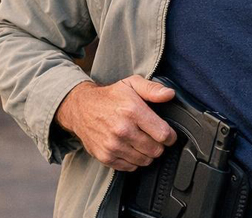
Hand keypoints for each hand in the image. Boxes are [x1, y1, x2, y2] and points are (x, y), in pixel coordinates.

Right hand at [55, 75, 177, 170]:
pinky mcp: (106, 157)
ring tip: (139, 140)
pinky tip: (129, 147)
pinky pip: (130, 167)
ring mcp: (113, 145)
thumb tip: (170, 94)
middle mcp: (122, 130)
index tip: (167, 133)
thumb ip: (153, 89)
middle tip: (151, 136)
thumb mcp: (131, 84)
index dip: (170, 136)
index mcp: (132, 110)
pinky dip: (133, 160)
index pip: (163, 134)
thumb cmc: (109, 97)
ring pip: (145, 161)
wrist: (80, 108)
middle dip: (158, 144)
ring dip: (146, 153)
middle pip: (156, 150)